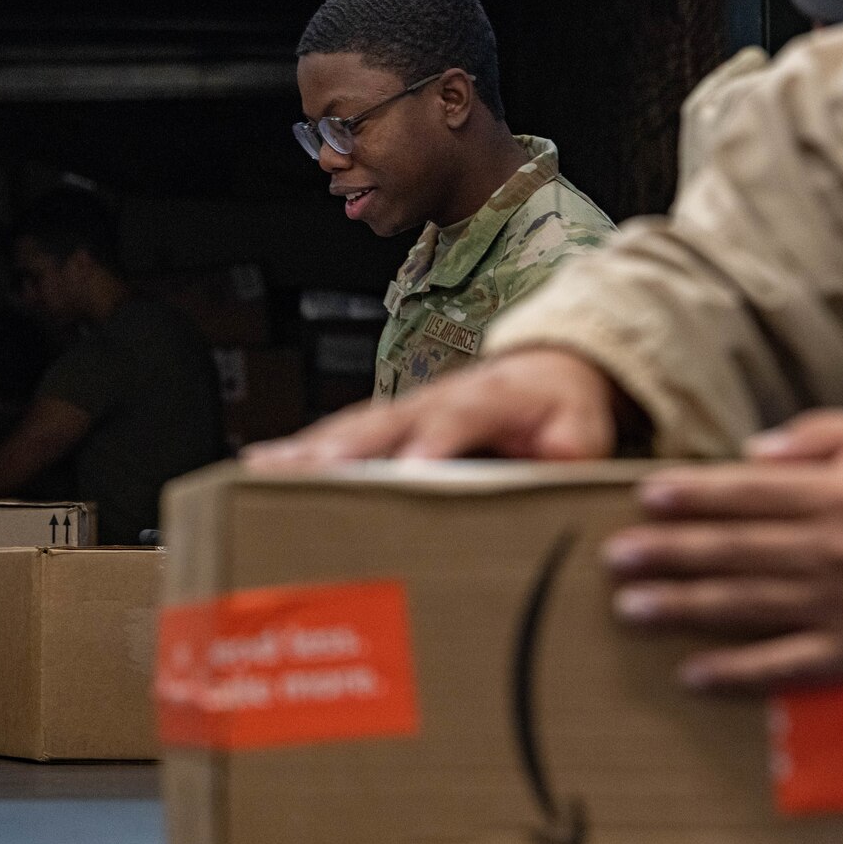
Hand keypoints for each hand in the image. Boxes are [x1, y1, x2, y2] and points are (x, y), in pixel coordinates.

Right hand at [242, 348, 620, 466]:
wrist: (548, 369)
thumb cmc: (560, 407)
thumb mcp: (584, 430)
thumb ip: (571, 452)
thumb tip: (555, 468)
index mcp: (487, 397)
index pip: (455, 419)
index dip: (429, 444)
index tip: (405, 472)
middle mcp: (434, 397)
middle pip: (380, 423)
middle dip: (338, 449)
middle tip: (298, 474)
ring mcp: (405, 409)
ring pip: (349, 428)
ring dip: (304, 450)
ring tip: (258, 470)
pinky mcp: (387, 424)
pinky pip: (338, 437)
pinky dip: (299, 452)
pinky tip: (259, 466)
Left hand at [606, 410, 842, 689]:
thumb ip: (814, 434)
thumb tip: (749, 450)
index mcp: (836, 495)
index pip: (749, 494)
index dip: (694, 494)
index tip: (645, 497)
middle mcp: (831, 550)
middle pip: (735, 550)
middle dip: (669, 552)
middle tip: (616, 557)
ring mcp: (839, 604)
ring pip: (747, 605)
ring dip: (683, 607)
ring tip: (630, 607)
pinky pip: (786, 664)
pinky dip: (738, 672)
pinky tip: (691, 674)